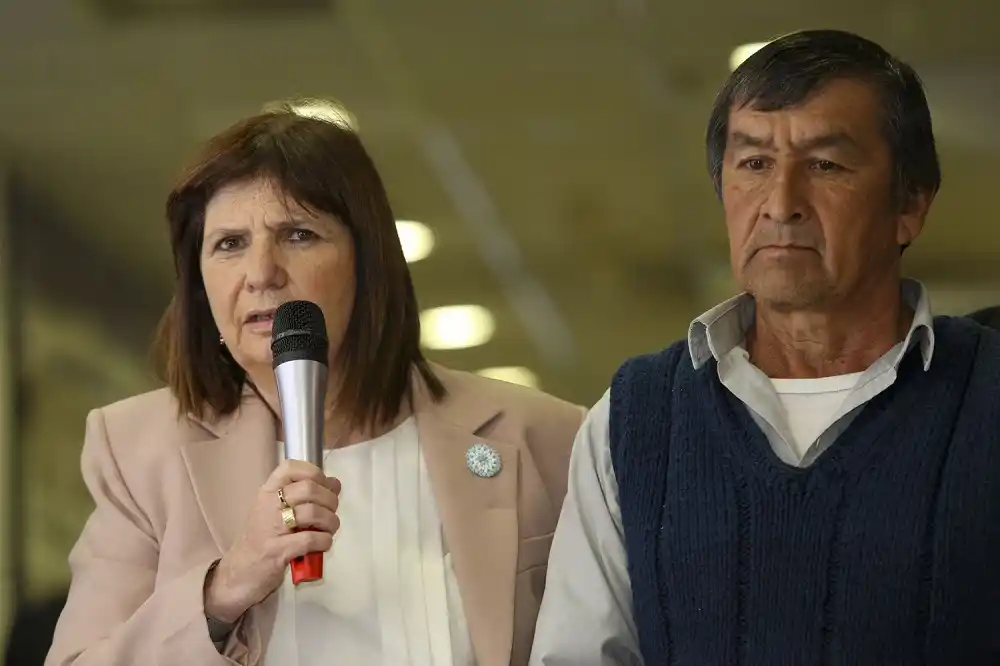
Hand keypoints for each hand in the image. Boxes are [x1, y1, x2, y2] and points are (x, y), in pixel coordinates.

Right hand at [204, 459, 340, 622]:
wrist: (237, 574)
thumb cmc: (262, 539)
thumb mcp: (278, 512)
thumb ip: (305, 497)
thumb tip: (334, 482)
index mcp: (267, 492)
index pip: (291, 467)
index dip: (315, 473)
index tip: (324, 487)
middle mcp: (267, 505)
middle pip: (308, 489)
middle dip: (330, 500)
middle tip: (331, 513)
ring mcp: (271, 529)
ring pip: (312, 512)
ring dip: (330, 521)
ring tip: (329, 529)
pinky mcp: (276, 552)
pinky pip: (310, 539)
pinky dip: (324, 541)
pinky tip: (323, 544)